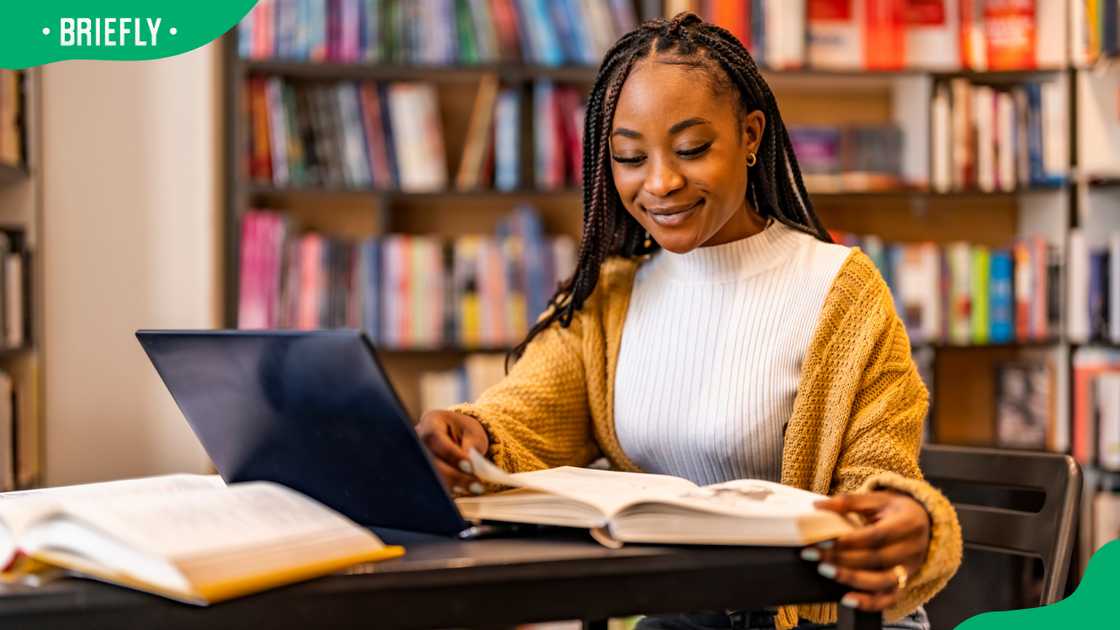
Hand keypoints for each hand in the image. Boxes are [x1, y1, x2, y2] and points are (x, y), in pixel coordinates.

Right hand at [415, 410, 489, 496]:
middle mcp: (418, 440)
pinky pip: (432, 484)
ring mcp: (417, 458)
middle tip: (477, 485)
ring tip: (474, 489)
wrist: (456, 435)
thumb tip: (471, 464)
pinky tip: (464, 492)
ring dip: (451, 486)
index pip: (434, 438)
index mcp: (430, 422)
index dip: (451, 454)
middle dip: (453, 476)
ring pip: (429, 476)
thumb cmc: (464, 431)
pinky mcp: (423, 473)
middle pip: (429, 461)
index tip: (470, 466)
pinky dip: (448, 490)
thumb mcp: (473, 432)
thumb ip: (472, 445)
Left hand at [803, 491, 930, 612]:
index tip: (822, 540)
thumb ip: (849, 502)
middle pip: (876, 559)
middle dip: (841, 559)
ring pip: (882, 581)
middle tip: (813, 555)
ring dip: (851, 579)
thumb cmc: (896, 509)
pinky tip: (846, 600)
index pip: (876, 536)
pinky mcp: (904, 584)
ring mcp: (910, 569)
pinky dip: (868, 603)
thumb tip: (817, 506)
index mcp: (908, 524)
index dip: (849, 541)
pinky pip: (888, 599)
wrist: (923, 522)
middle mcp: (913, 549)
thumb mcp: (877, 499)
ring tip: (825, 571)